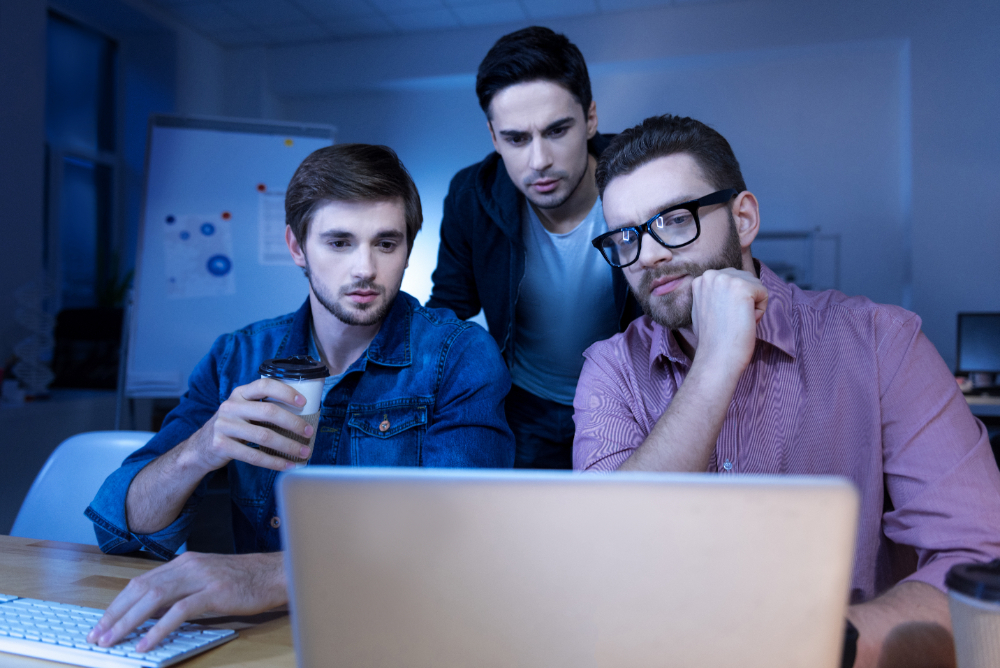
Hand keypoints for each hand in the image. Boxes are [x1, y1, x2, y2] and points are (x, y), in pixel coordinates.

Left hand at [86, 552, 286, 652]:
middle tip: (97, 635)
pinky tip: (146, 643)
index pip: (141, 582)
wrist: (277, 574)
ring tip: (113, 640)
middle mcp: (188, 565)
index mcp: (185, 562)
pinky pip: (179, 612)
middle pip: (141, 588)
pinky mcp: (215, 592)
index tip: (101, 623)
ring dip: (128, 622)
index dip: (117, 604)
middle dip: (114, 614)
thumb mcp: (208, 581)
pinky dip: (158, 629)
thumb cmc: (246, 580)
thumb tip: (153, 614)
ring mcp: (201, 577)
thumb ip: (182, 592)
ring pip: (154, 598)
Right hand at [186, 378, 314, 472]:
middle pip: (268, 412)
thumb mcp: (243, 410)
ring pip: (264, 436)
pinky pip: (254, 456)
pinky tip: (287, 464)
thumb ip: (263, 407)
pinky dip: (274, 461)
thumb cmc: (232, 426)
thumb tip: (302, 413)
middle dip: (293, 423)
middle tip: (309, 432)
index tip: (304, 402)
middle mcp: (231, 406)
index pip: (265, 385)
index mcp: (240, 393)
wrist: (200, 447)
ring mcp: (224, 425)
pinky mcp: (221, 445)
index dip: (286, 392)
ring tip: (304, 452)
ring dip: (288, 445)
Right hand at [689, 267, 767, 371]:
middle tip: (730, 321)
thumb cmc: (712, 339)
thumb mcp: (704, 308)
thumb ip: (713, 294)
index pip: (732, 280)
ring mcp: (726, 278)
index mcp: (701, 279)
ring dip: (751, 306)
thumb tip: (729, 292)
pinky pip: (764, 294)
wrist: (717, 357)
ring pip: (755, 286)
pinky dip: (759, 311)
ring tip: (736, 322)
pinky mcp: (742, 286)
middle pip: (745, 280)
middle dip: (743, 301)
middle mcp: (711, 274)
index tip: (721, 318)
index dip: (731, 302)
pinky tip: (744, 322)